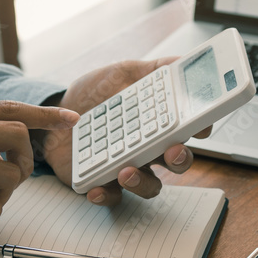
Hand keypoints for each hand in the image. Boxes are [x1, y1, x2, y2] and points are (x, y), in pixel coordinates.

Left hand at [39, 58, 209, 205]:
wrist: (56, 109)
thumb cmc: (96, 93)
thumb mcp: (124, 72)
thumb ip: (154, 69)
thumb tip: (182, 61)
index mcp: (159, 123)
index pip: (189, 130)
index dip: (200, 130)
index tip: (201, 127)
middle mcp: (149, 148)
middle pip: (177, 161)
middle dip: (180, 160)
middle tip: (172, 151)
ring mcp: (128, 166)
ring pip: (149, 185)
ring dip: (142, 182)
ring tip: (126, 171)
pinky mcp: (103, 181)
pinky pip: (112, 196)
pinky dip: (106, 195)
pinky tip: (96, 188)